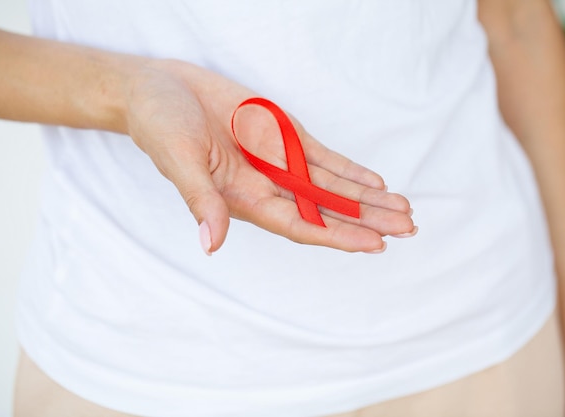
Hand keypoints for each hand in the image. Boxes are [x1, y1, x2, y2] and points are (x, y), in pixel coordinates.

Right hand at [124, 59, 414, 253]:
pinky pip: (323, 158)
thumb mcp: (178, 160)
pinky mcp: (282, 135)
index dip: (337, 235)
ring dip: (367, 200)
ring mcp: (278, 161)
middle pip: (326, 210)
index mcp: (244, 198)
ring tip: (403, 210)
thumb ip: (201, 200)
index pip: (300, 224)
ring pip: (331, 186)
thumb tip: (212, 245)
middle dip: (367, 221)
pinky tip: (375, 183)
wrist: (157, 89)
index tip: (375, 244)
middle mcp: (268, 186)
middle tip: (408, 229)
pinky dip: (349, 171)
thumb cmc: (159, 125)